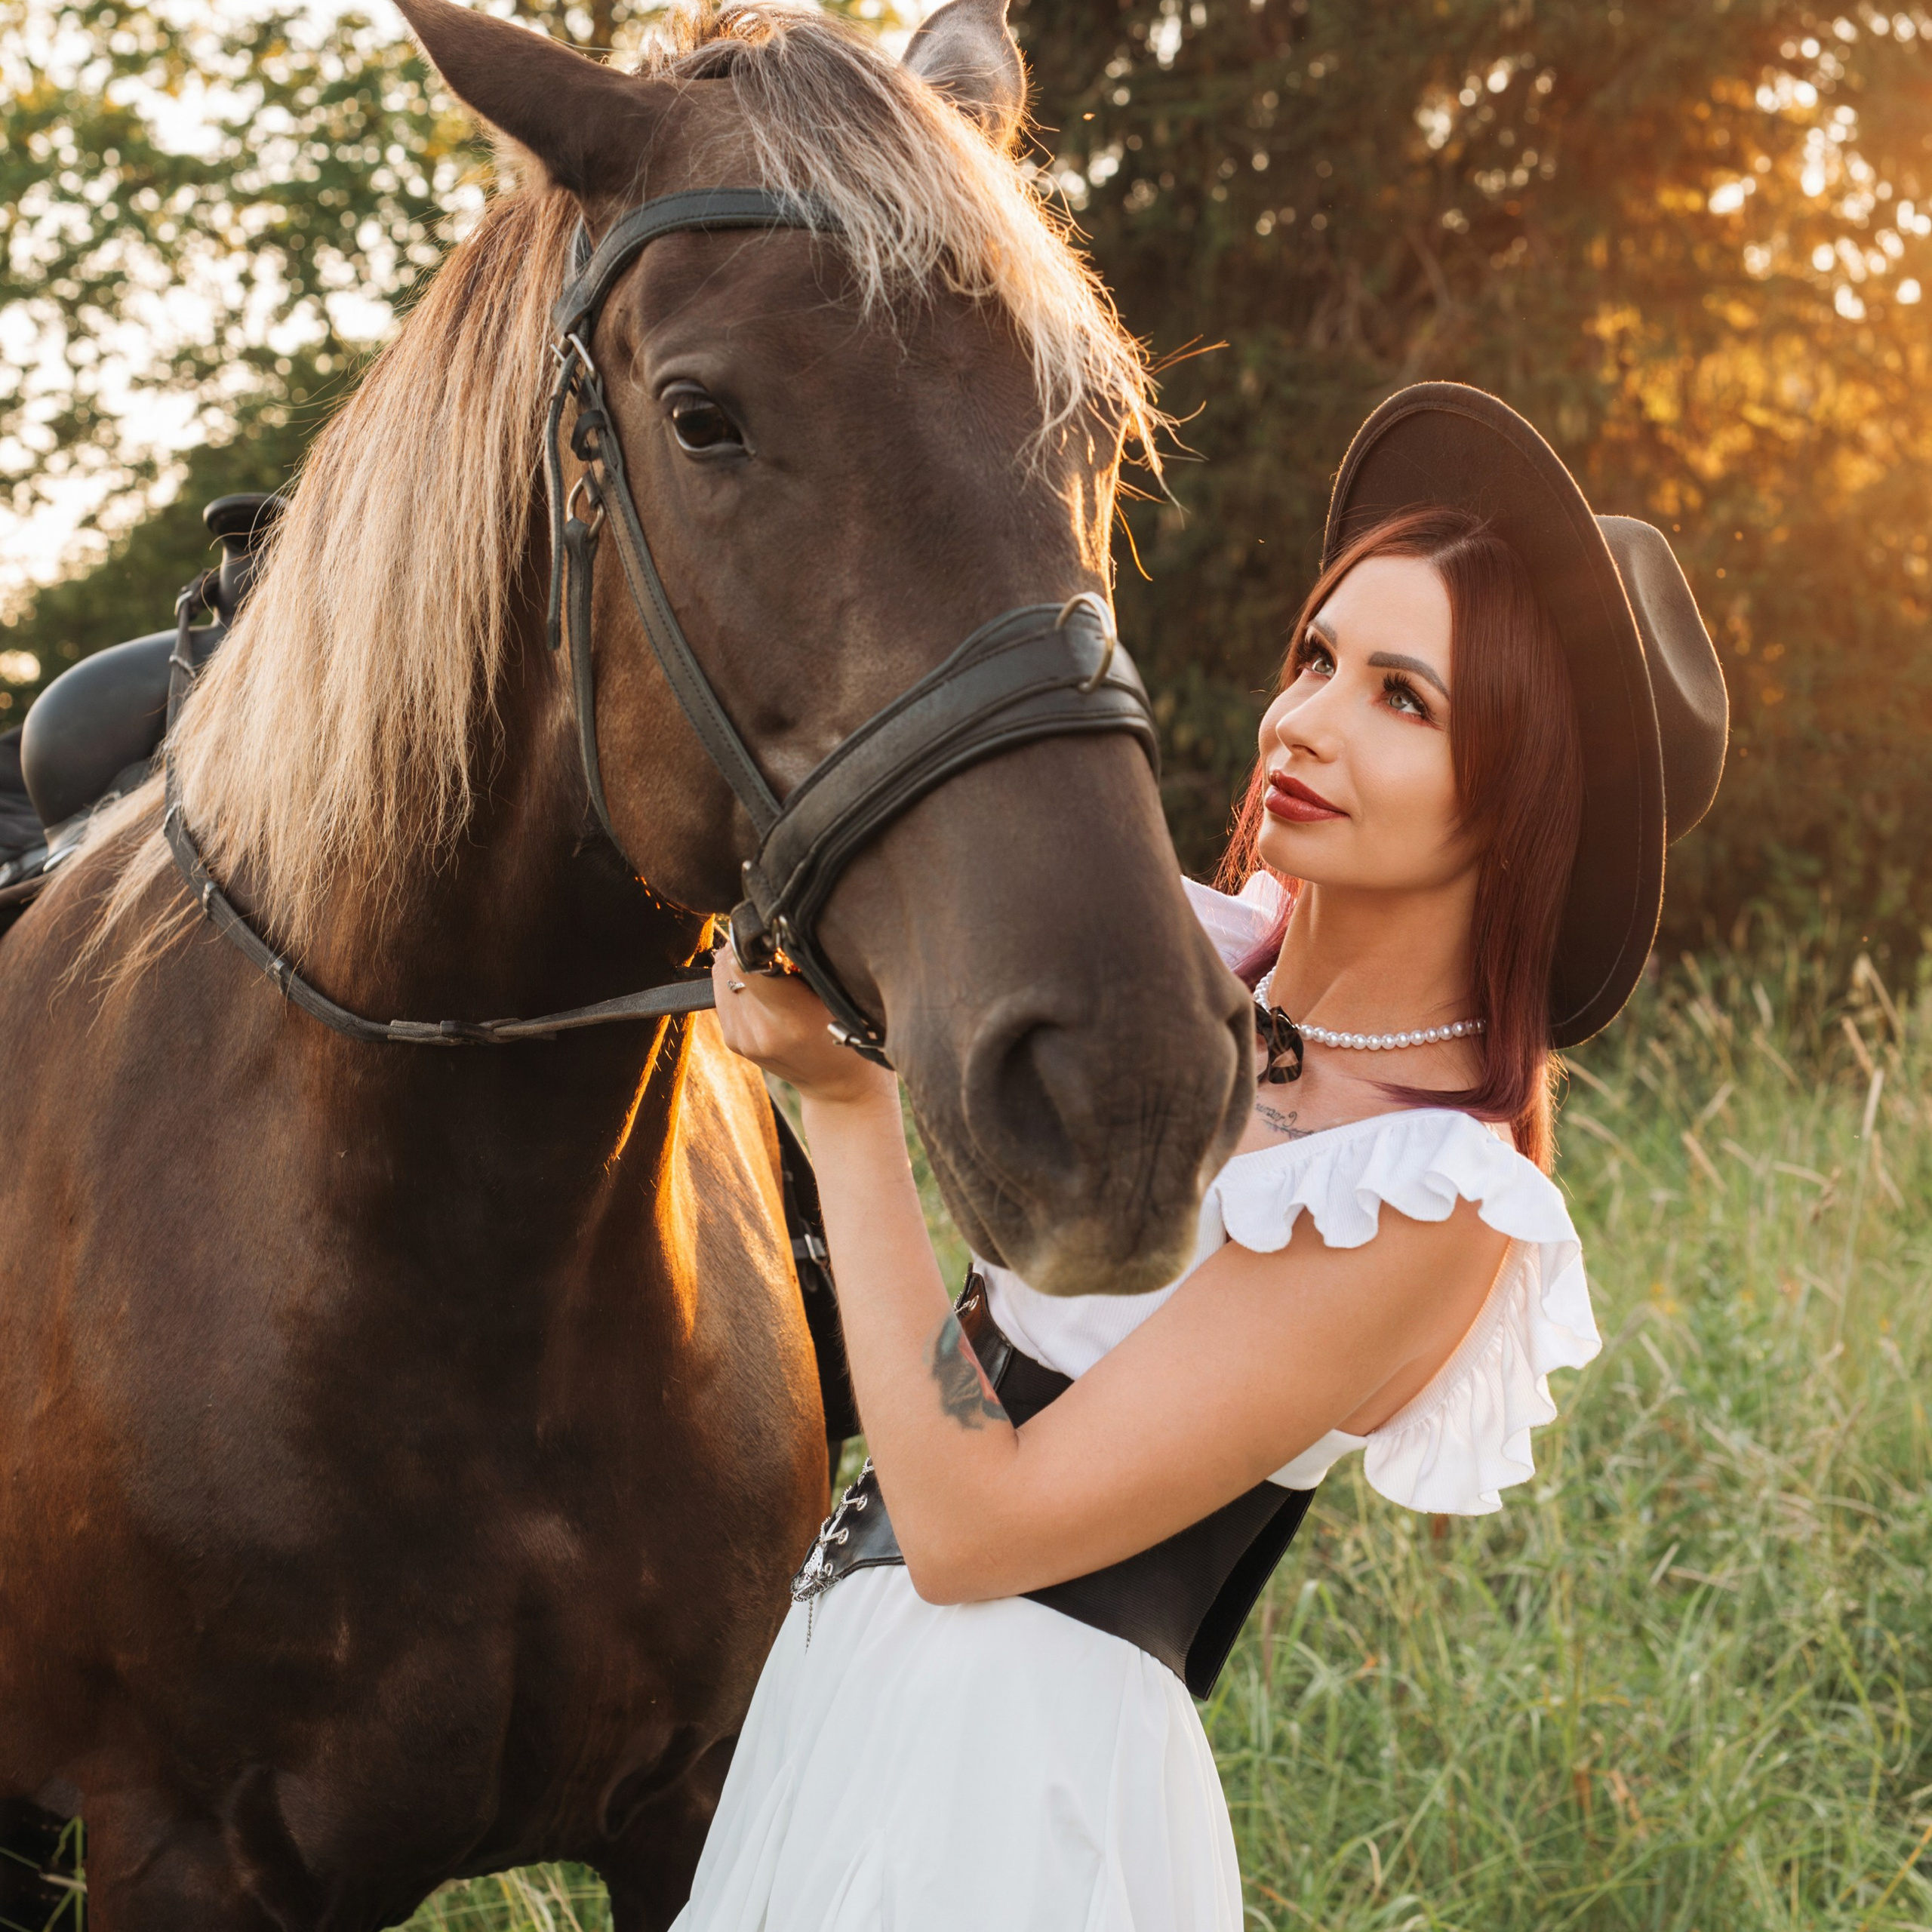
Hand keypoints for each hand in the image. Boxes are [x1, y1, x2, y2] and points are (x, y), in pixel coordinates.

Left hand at [710, 944, 898, 1108]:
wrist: (840, 1089)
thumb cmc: (856, 1037)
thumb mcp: (847, 996)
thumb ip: (810, 963)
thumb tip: (776, 925)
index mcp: (790, 1020)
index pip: (745, 960)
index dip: (757, 938)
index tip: (776, 933)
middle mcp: (758, 1031)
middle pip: (728, 962)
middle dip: (750, 947)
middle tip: (780, 951)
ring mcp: (741, 1039)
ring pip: (721, 973)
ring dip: (742, 962)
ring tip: (775, 970)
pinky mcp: (733, 1040)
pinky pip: (722, 991)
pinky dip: (739, 980)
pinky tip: (768, 989)